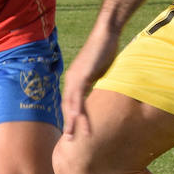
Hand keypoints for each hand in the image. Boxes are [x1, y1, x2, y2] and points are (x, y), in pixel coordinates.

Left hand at [60, 22, 119, 139]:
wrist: (106, 34)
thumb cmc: (106, 49)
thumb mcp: (102, 70)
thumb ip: (99, 81)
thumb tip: (103, 89)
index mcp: (75, 78)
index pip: (70, 101)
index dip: (70, 116)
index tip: (72, 129)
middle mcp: (72, 79)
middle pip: (67, 105)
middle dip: (68, 123)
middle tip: (69, 139)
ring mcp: (75, 77)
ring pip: (71, 103)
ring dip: (72, 120)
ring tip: (72, 136)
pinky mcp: (82, 74)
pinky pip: (78, 95)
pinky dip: (77, 107)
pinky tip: (77, 118)